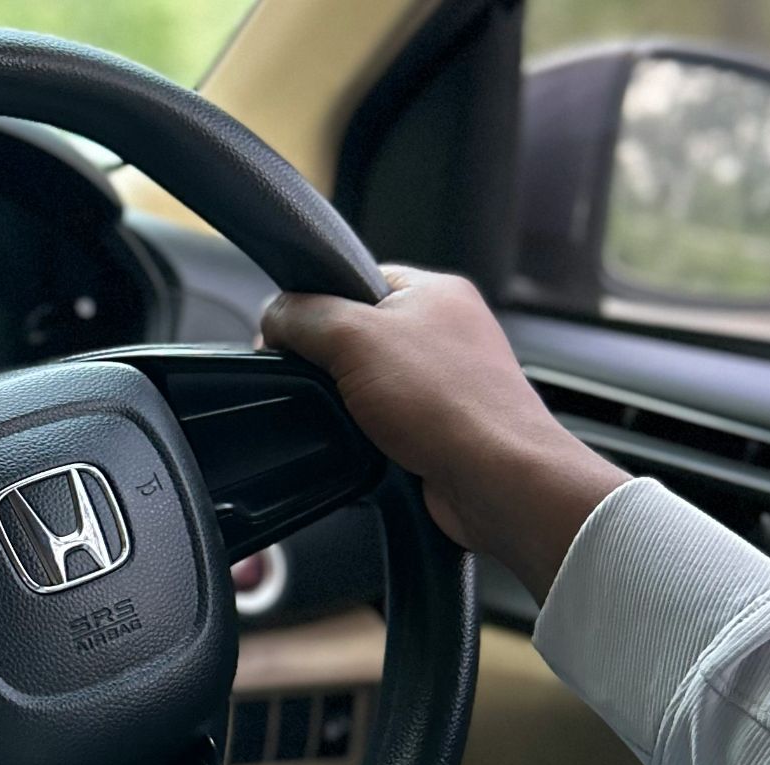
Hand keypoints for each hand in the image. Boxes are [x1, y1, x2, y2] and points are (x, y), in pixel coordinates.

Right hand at [262, 265, 628, 599]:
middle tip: (322, 382)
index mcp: (434, 290)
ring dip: (349, 402)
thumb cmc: (449, 403)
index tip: (288, 336)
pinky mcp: (441, 425)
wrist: (496, 480)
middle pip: (355, 333)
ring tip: (354, 417)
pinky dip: (367, 433)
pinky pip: (383, 420)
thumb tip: (274, 317)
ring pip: (366, 381)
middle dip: (329, 361)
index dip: (313, 305)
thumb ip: (302, 315)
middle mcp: (446, 330)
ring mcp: (446, 379)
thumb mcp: (353, 337)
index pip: (352, 279)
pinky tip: (371, 443)